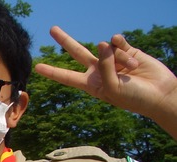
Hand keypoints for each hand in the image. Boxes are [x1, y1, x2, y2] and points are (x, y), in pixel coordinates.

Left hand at [35, 26, 176, 137]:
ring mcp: (111, 58)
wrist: (158, 93)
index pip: (67, 77)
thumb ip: (104, 67)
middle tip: (52, 29)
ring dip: (119, 59)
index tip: (38, 67)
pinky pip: (118, 42)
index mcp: (90, 84)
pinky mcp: (125, 50)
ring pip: (106, 48)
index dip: (53, 71)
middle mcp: (98, 69)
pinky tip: (133, 61)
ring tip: (130, 72)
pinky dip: (124, 50)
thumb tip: (103, 43)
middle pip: (77, 52)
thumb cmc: (133, 97)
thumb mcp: (112, 88)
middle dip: (65, 40)